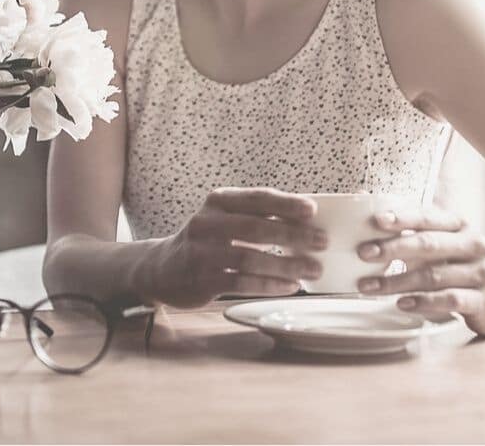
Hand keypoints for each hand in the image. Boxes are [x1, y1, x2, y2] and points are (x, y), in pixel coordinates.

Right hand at [143, 187, 326, 307]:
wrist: (162, 267)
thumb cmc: (207, 240)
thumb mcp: (224, 218)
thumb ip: (256, 216)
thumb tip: (306, 219)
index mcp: (218, 201)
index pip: (256, 198)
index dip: (286, 203)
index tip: (313, 210)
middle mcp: (207, 223)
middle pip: (256, 228)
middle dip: (293, 235)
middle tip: (322, 243)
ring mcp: (202, 253)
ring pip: (250, 258)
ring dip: (286, 265)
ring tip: (312, 270)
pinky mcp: (201, 280)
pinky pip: (241, 283)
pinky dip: (269, 285)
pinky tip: (289, 286)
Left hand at [354, 206, 484, 335]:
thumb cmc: (463, 267)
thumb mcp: (444, 245)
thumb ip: (413, 233)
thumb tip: (365, 214)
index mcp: (460, 225)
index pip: (428, 217)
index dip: (402, 218)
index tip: (375, 221)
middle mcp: (473, 245)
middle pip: (429, 244)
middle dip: (393, 248)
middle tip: (363, 253)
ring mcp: (481, 273)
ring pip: (434, 275)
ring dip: (397, 281)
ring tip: (369, 286)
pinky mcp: (484, 301)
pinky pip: (450, 299)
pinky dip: (423, 302)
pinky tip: (401, 304)